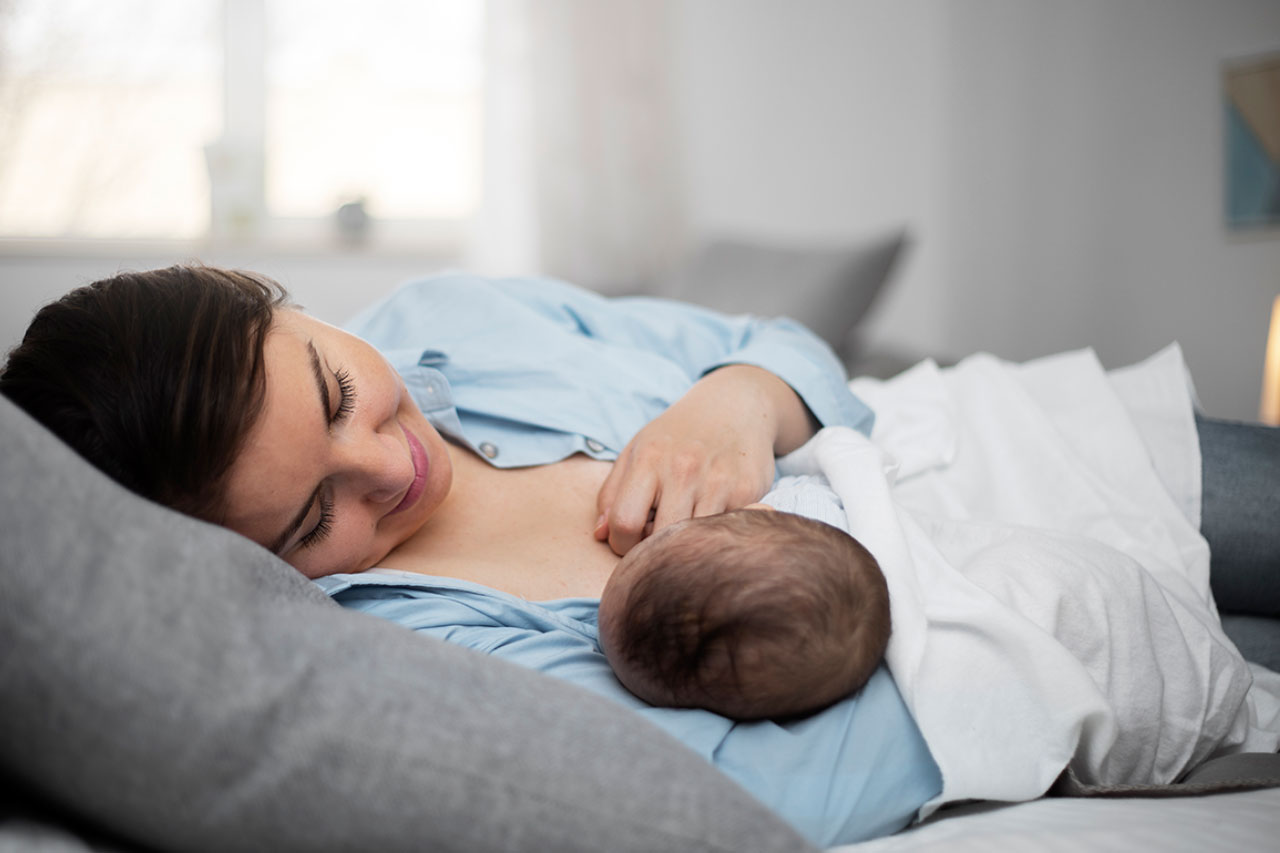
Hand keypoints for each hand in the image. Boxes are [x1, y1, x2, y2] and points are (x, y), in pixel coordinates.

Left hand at [593, 365, 817, 554]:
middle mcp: (684, 469)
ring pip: (693, 541)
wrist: (735, 406)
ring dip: (685, 545)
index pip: (625, 522)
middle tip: (658, 538)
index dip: (622, 544)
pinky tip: (709, 518)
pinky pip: (721, 532)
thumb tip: (600, 535)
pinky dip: (712, 535)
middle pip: (660, 538)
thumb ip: (611, 494)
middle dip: (654, 549)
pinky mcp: (748, 492)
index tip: (631, 541)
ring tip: (683, 528)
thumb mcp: (636, 451)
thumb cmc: (677, 435)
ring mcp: (718, 482)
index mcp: (648, 459)